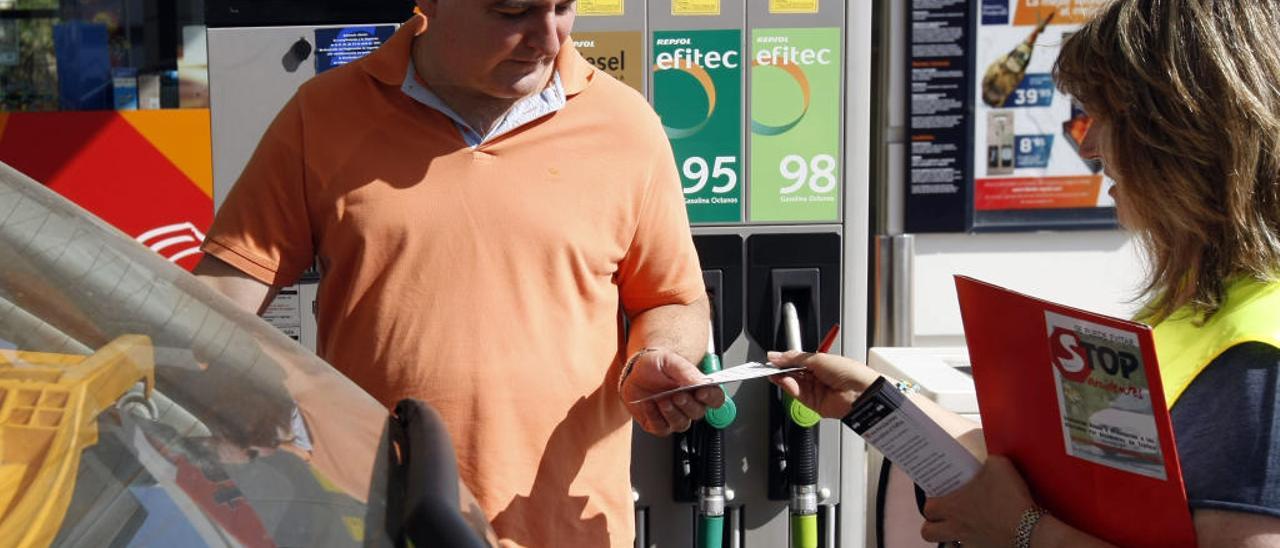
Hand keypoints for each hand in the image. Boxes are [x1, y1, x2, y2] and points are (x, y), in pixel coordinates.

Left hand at [620, 348, 725, 435]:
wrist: (634, 372)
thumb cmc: (655, 366)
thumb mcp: (670, 361)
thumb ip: (686, 371)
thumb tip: (701, 381)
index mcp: (697, 389)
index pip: (715, 398)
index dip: (712, 398)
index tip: (702, 392)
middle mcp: (689, 405)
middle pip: (698, 413)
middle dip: (687, 405)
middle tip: (677, 395)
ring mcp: (674, 417)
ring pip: (682, 424)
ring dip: (672, 413)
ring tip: (662, 399)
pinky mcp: (659, 425)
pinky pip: (661, 428)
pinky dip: (654, 416)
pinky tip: (648, 404)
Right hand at [766, 350, 881, 418]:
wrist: (860, 392)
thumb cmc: (849, 372)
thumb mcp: (818, 358)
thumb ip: (794, 358)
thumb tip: (776, 355)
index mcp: (821, 364)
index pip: (797, 361)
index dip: (785, 360)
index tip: (772, 358)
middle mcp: (818, 377)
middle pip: (793, 373)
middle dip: (781, 369)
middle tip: (770, 366)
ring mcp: (815, 390)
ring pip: (793, 384)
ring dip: (782, 378)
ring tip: (774, 373)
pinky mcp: (813, 403)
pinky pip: (797, 394)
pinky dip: (789, 387)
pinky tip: (783, 380)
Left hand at [920, 455, 1036, 546]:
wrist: (1030, 529)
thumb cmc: (1008, 497)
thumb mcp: (998, 466)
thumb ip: (986, 463)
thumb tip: (985, 463)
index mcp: (952, 506)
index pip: (928, 508)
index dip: (932, 502)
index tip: (941, 496)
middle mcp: (955, 528)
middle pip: (928, 532)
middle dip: (932, 525)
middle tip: (946, 517)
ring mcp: (969, 544)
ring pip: (947, 545)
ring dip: (950, 539)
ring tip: (963, 530)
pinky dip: (974, 544)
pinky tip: (985, 536)